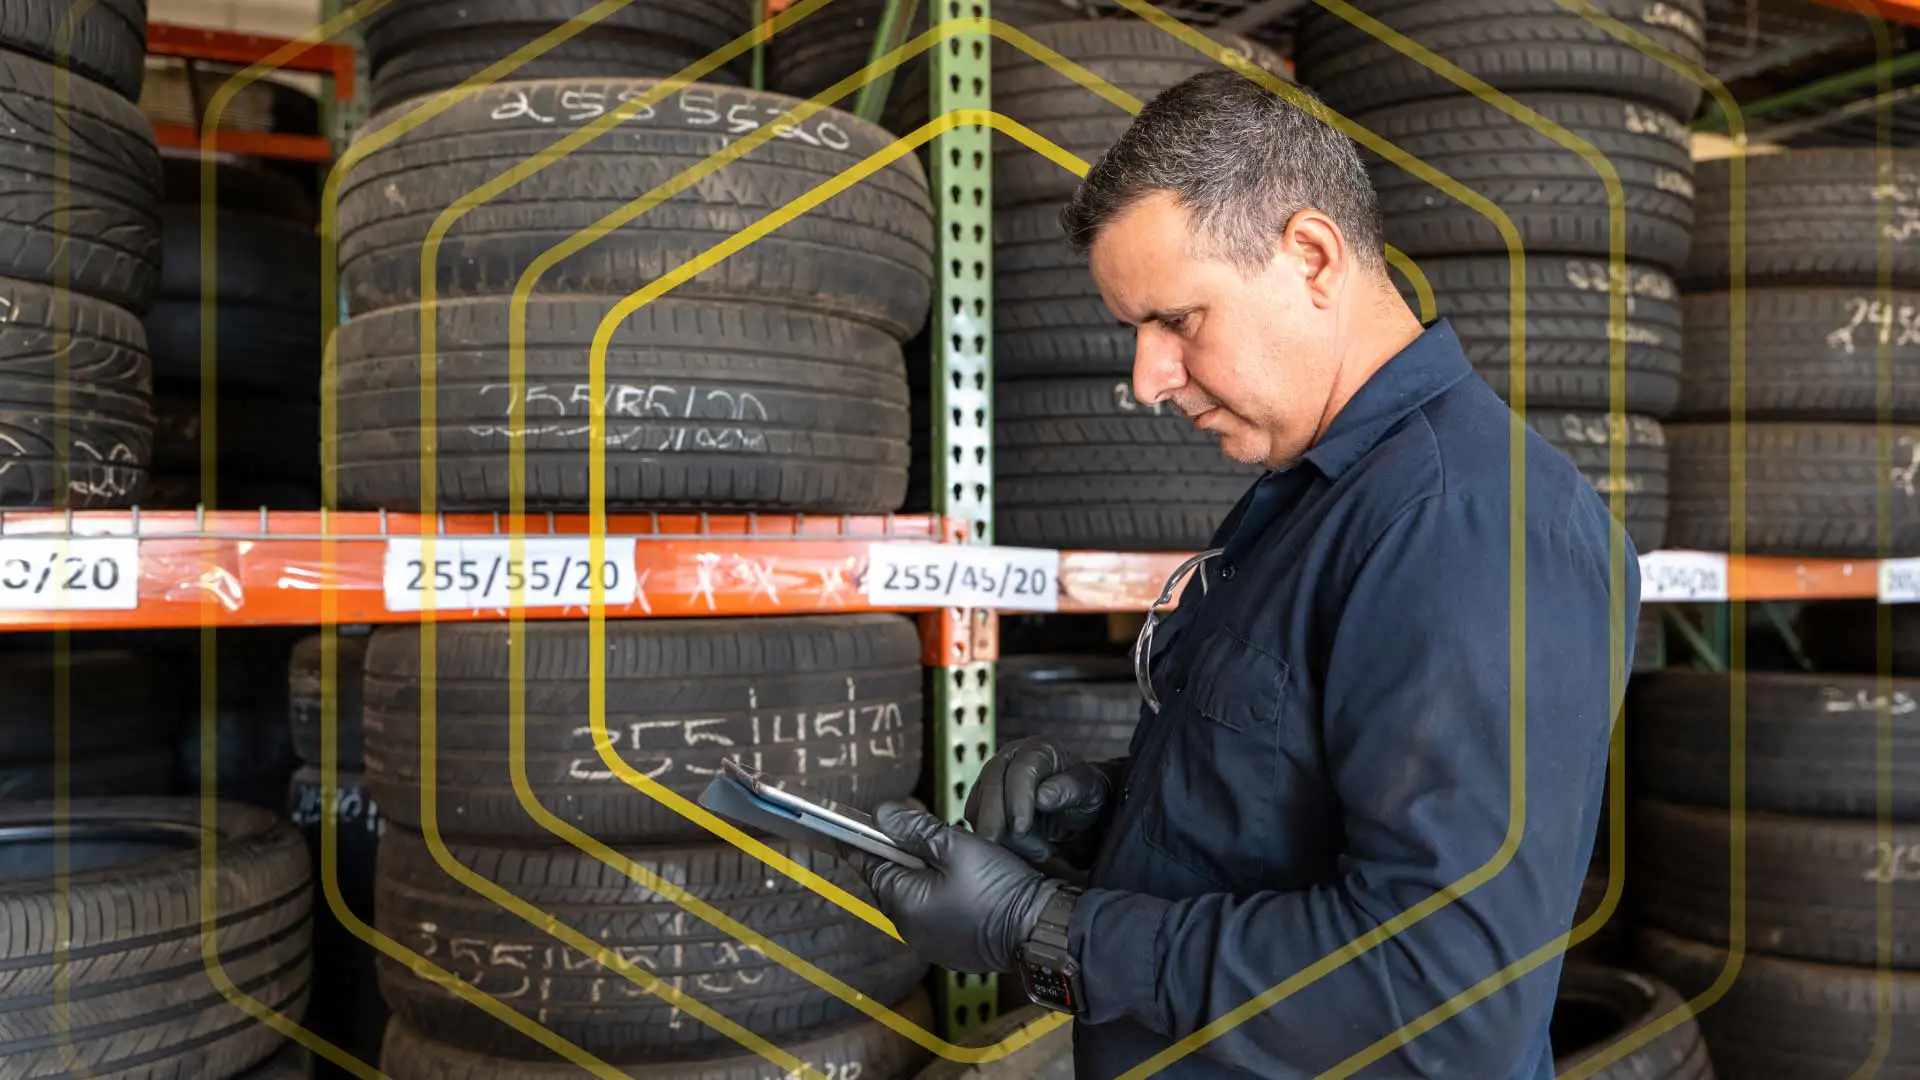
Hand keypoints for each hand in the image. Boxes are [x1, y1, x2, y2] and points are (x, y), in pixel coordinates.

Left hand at [858, 802, 1059, 973]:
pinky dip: (945, 895)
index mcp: (903, 903)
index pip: (869, 864)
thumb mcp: (955, 846)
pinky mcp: (953, 949)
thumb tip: (880, 814)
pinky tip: (968, 883)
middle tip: (932, 834)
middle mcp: (910, 929)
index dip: (866, 839)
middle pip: (894, 879)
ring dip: (928, 875)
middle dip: (907, 855)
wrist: (1039, 929)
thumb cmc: (999, 888)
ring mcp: (932, 943)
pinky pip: (937, 914)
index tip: (853, 825)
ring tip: (957, 857)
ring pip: (917, 896)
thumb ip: (914, 830)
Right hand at [965, 737, 1114, 864]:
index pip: (1021, 770)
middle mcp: (1011, 757)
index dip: (1017, 799)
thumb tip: (1041, 797)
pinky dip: (991, 837)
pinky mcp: (983, 796)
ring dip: (999, 833)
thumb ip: (1068, 789)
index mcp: (1039, 750)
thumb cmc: (1083, 793)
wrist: (1072, 802)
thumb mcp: (1088, 789)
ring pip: (980, 804)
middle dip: (993, 818)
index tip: (1020, 827)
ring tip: (1037, 852)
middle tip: (999, 846)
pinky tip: (1019, 850)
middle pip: (992, 784)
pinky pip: (976, 817)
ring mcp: (994, 776)